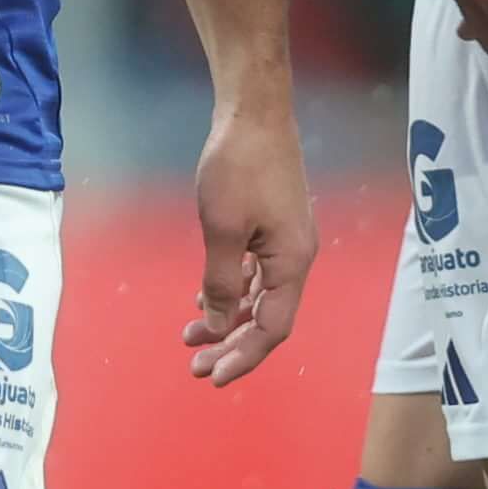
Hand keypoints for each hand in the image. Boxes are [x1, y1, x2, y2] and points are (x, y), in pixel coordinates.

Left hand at [181, 98, 312, 386]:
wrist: (255, 112)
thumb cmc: (239, 167)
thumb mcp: (223, 230)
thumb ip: (221, 282)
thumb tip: (216, 323)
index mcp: (292, 263)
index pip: (273, 328)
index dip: (243, 356)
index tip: (211, 376)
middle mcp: (296, 258)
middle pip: (267, 318)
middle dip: (231, 344)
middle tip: (195, 367)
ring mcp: (287, 242)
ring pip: (260, 297)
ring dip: (227, 318)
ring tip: (191, 335)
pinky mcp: (275, 227)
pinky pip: (256, 273)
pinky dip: (232, 290)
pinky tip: (203, 297)